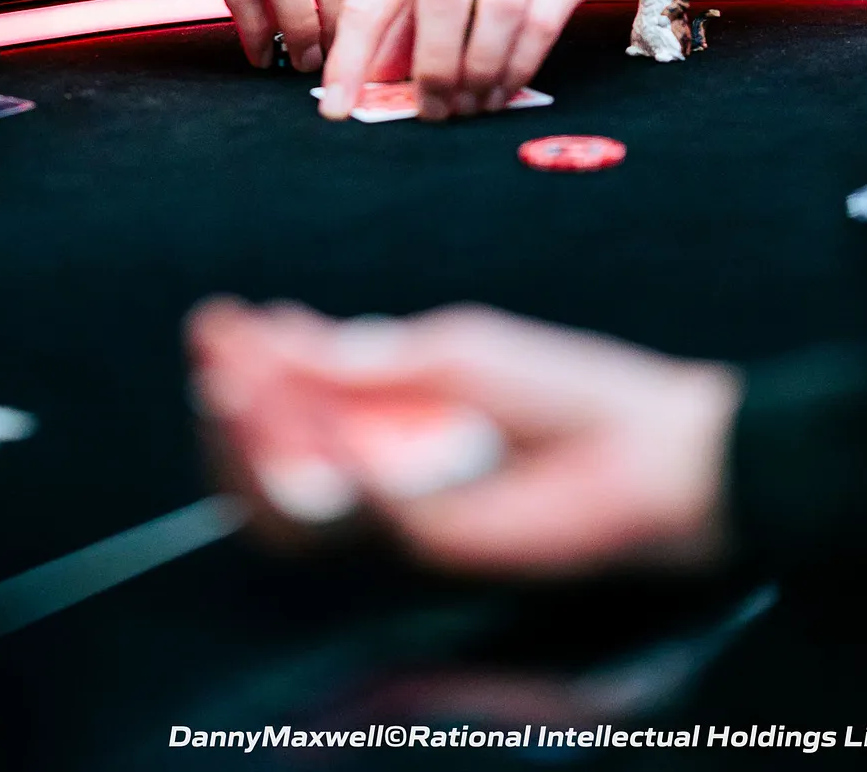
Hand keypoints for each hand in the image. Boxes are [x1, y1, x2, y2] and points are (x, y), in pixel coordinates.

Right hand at [187, 297, 739, 577]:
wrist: (648, 448)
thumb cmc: (562, 387)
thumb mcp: (455, 348)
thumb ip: (366, 358)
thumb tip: (282, 335)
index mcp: (383, 410)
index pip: (289, 396)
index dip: (244, 364)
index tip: (218, 321)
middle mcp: (379, 464)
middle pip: (273, 458)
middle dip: (236, 407)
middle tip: (220, 360)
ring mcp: (399, 509)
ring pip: (298, 501)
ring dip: (260, 445)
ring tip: (242, 388)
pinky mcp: (431, 545)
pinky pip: (361, 517)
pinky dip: (333, 473)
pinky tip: (315, 428)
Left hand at [318, 0, 639, 120]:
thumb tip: (375, 70)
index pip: (371, 1)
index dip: (350, 60)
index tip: (336, 111)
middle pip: (438, 11)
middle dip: (431, 74)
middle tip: (429, 111)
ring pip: (494, 22)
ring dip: (477, 78)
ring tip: (466, 106)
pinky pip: (539, 28)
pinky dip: (518, 68)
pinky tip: (502, 88)